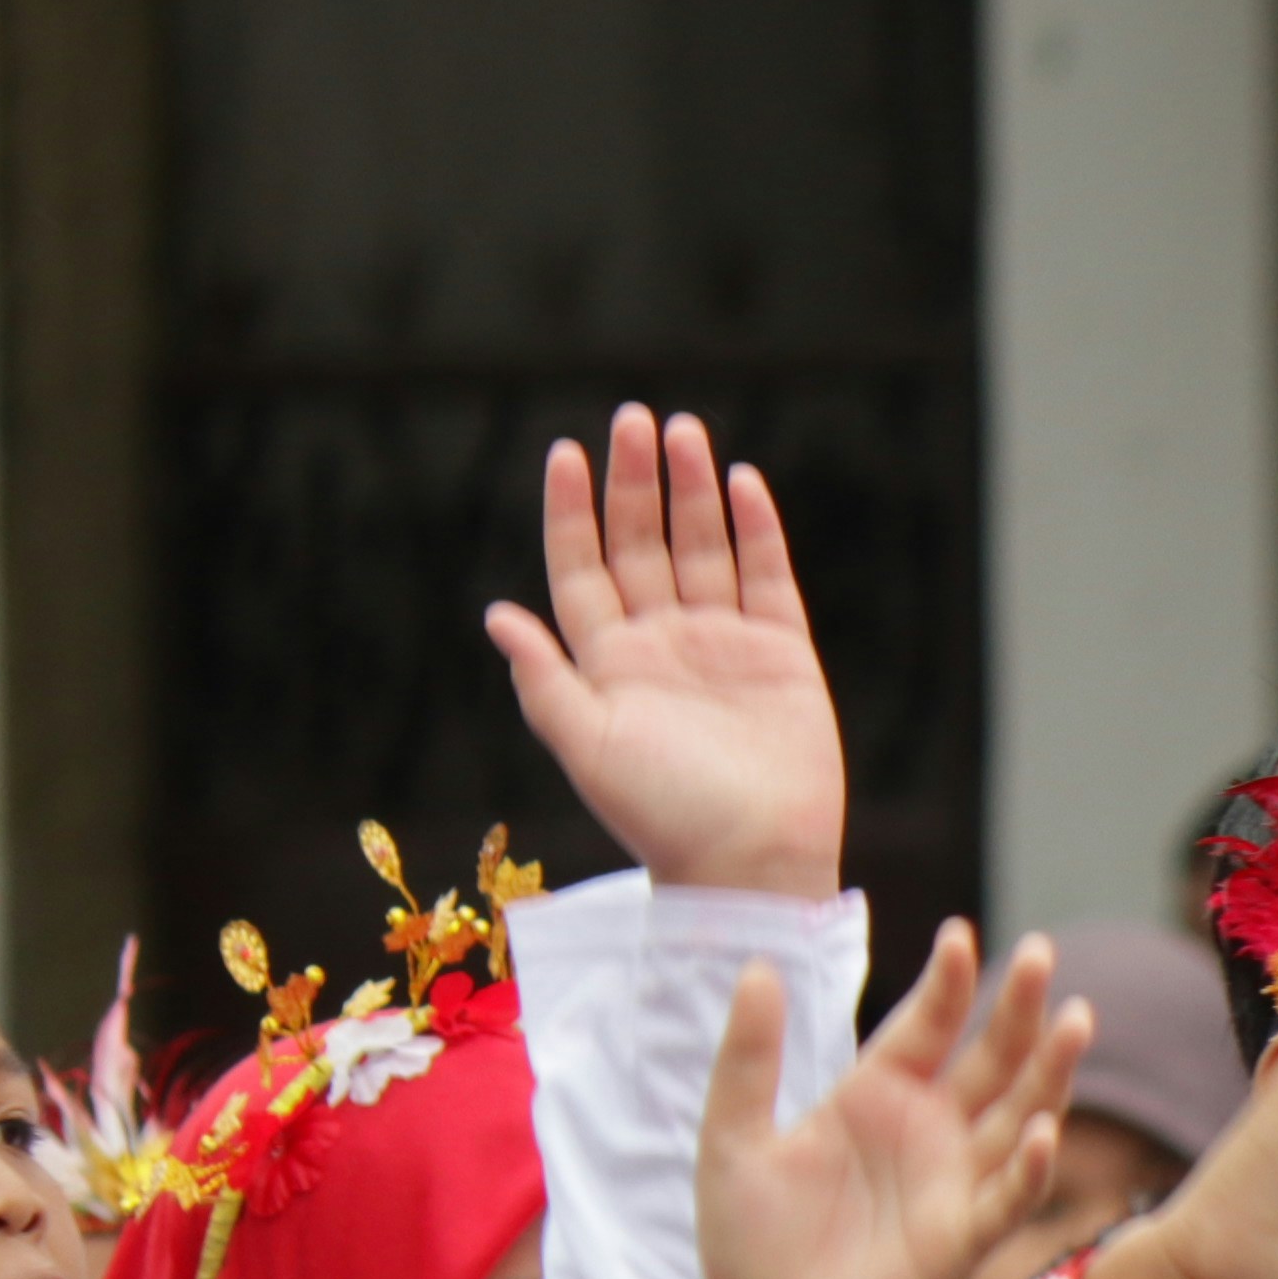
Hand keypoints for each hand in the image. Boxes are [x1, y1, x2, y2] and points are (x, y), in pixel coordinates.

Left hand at [488, 408, 845, 900]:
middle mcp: (662, 644)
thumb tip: (496, 614)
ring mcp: (723, 646)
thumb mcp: (588, 749)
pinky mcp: (780, 656)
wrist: (752, 860)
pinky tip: (741, 482)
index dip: (571, 512)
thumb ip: (545, 682)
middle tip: (632, 419)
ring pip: (702, 548)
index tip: (566, 453)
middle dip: (634, 482)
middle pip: (641, 544)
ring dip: (690, 490)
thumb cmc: (663, 816)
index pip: (581, 569)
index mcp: (608, 663)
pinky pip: (766, 577)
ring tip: (682, 430)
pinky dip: (755, 530)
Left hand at [689, 925, 1086, 1278]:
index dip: (947, 983)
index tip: (959, 935)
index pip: (926, 1025)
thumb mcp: (734, 1139)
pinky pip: (1006, 1198)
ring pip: (1019, 1115)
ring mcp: (952, 1184)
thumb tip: (761, 966)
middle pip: (990, 1057)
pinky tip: (1045, 1132)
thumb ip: (749, 1058)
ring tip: (1077, 1018)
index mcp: (876, 1096)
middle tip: (1043, 953)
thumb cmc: (748, 1243)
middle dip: (1019, 1008)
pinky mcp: (960, 1240)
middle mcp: (927, 1131)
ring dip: (1050, 1072)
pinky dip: (1030, 1168)